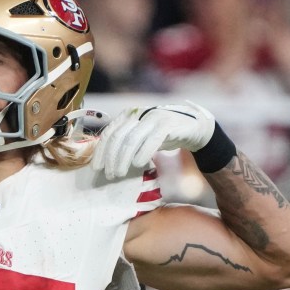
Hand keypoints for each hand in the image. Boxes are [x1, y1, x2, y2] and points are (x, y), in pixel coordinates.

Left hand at [91, 102, 214, 178]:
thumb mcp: (141, 137)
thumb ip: (124, 143)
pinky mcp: (167, 124)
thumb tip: (105, 161)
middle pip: (117, 138)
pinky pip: (151, 140)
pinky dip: (142, 153)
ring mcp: (152, 117)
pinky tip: (138, 165)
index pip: (109, 133)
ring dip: (123, 160)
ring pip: (131, 140)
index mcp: (127, 115)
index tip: (97, 168)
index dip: (101, 152)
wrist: (192, 128)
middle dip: (111, 159)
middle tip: (109, 175)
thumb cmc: (163, 135)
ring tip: (120, 174)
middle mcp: (138, 114)